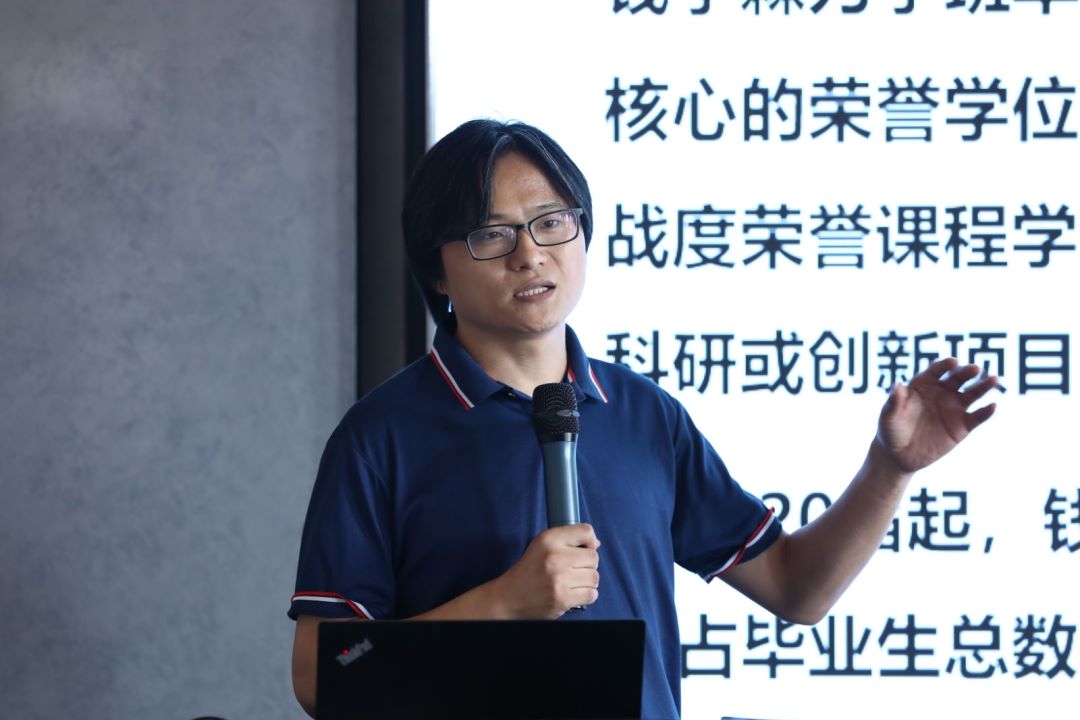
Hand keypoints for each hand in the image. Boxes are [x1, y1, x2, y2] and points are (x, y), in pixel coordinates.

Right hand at [492, 524, 599, 618]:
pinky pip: (591, 594)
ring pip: (594, 577)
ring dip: (587, 581)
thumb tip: (597, 543)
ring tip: (572, 582)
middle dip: (587, 564)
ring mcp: (559, 579)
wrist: (509, 597)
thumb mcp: (542, 544)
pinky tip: (573, 593)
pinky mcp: (563, 599)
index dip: (590, 541)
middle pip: (593, 557)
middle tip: (573, 570)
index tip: (584, 548)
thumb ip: (568, 539)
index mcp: (548, 539)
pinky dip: (586, 595)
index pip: (585, 531)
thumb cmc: (529, 570)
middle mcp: (554, 556)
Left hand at [877, 357, 997, 473]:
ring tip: (993, 380)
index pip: (936, 370)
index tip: (953, 362)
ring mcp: (953, 408)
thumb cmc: (891, 430)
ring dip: (983, 387)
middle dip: (966, 373)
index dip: (945, 365)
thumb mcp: (889, 416)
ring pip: (972, 394)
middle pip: (957, 378)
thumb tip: (898, 384)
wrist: (899, 455)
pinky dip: (986, 412)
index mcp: (923, 384)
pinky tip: (992, 406)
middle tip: (975, 369)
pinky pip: (977, 417)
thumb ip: (894, 401)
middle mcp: (941, 392)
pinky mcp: (962, 426)